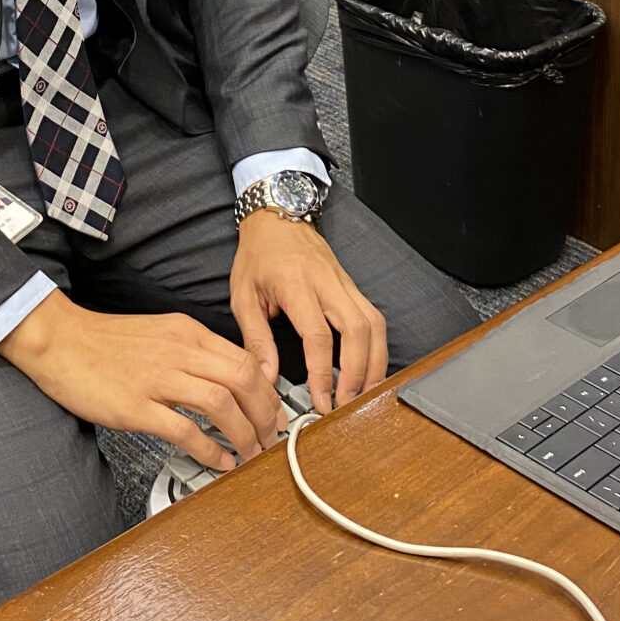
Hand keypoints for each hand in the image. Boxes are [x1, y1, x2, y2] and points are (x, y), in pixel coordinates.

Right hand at [0, 289, 284, 471]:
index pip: (245, 359)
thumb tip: (225, 380)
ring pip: (221, 404)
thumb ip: (192, 352)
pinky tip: (219, 463)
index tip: (275, 412)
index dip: (268, 392)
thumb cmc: (104, 341)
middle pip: (243, 380)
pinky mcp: (136, 407)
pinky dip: (210, 450)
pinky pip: (185, 431)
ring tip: (250, 454)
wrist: (58, 339)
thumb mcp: (159, 333)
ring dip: (245, 435)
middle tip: (272, 437)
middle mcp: (178, 351)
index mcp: (187, 332)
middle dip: (266, 414)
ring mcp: (157, 379)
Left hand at [230, 212, 387, 413]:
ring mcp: (345, 283)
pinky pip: (374, 317)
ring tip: (363, 394)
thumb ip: (256, 339)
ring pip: (374, 324)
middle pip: (358, 330)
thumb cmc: (257, 255)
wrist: (276, 216)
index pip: (318, 336)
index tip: (321, 402)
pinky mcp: (353, 286)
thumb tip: (267, 379)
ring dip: (375, 363)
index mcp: (296, 285)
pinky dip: (376, 346)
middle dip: (358, 373)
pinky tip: (369, 369)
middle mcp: (327, 283)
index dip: (323, 374)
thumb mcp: (243, 295)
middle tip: (347, 404)